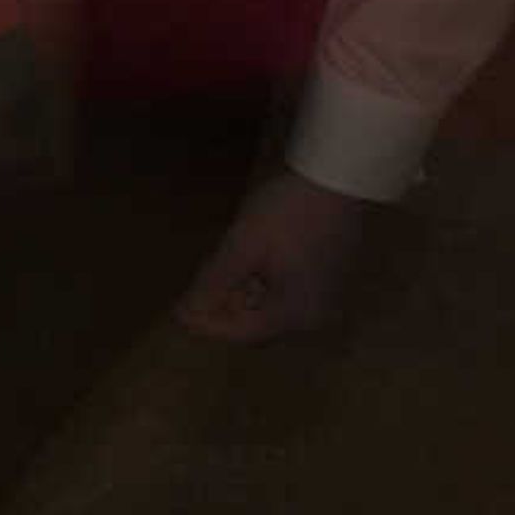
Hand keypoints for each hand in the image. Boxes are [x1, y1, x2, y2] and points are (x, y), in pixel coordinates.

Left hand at [174, 168, 370, 342]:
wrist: (337, 181)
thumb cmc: (287, 214)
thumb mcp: (242, 247)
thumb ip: (213, 283)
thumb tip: (186, 314)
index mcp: (295, 315)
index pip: (242, 334)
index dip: (207, 324)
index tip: (177, 312)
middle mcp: (314, 316)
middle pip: (259, 326)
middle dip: (224, 311)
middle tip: (193, 293)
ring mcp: (324, 297)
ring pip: (272, 310)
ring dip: (241, 297)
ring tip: (214, 276)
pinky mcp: (327, 278)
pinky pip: (287, 295)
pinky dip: (261, 286)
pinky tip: (244, 265)